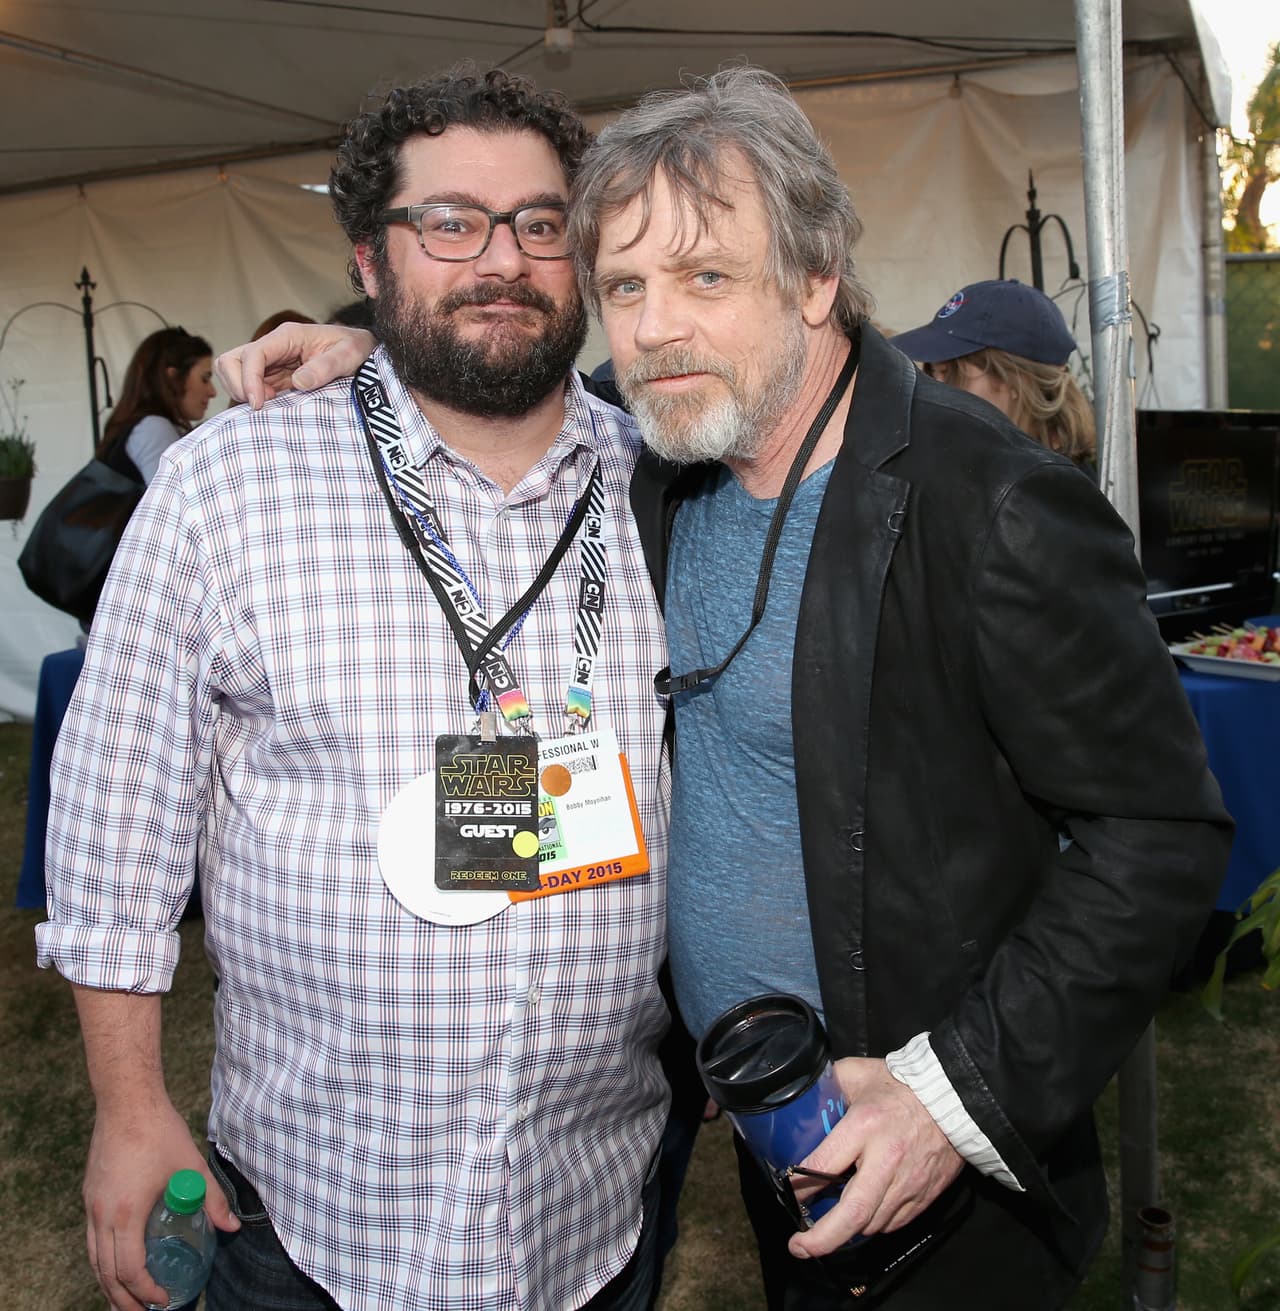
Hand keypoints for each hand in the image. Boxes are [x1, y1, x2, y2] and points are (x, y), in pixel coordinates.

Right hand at [83, 1097, 238, 1310]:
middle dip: (122, 1299)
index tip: (163, 1300)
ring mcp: (91, 1205)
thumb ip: (212, 1198)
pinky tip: (116, 1262)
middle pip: (105, 1273)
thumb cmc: (160, 1131)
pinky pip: (91, 1239)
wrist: (127, 1102)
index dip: (145, 1291)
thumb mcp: (192, 1165)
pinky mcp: (89, 1194)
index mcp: (127, 1213)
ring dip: (108, 1284)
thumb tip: (232, 1227)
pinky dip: (102, 1260)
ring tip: (125, 1299)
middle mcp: (102, 1215)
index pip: (130, 1269)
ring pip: (93, 1259)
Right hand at [214, 324, 376, 408]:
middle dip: (238, 384)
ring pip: (234, 372)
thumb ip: (326, 367)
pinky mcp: (273, 376)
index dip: (249, 378)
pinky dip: (252, 397)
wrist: (360, 351)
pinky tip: (271, 407)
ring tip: (267, 406)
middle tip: (261, 405)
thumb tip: (299, 382)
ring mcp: (271, 361)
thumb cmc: (355, 348)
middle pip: (231, 360)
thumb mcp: (348, 355)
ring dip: (242, 391)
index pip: (253, 353)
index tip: (258, 403)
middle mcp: (274, 346)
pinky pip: (249, 385)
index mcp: (288, 337)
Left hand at [786, 1057, 963, 1259]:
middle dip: (822, 1238)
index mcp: (864, 1125)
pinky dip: (872, 1225)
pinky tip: (858, 1218)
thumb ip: (829, 1086)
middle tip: (798, 1247)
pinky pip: (892, 1223)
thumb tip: (804, 1099)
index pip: (824, 1164)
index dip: (800, 1185)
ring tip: (824, 1230)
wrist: (953, 1098)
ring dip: (846, 1231)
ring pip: (871, 1224)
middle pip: (852, 1212)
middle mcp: (885, 1160)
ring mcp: (907, 1183)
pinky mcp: (923, 1197)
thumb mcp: (857, 1073)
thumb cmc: (901, 1084)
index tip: (787, 1192)